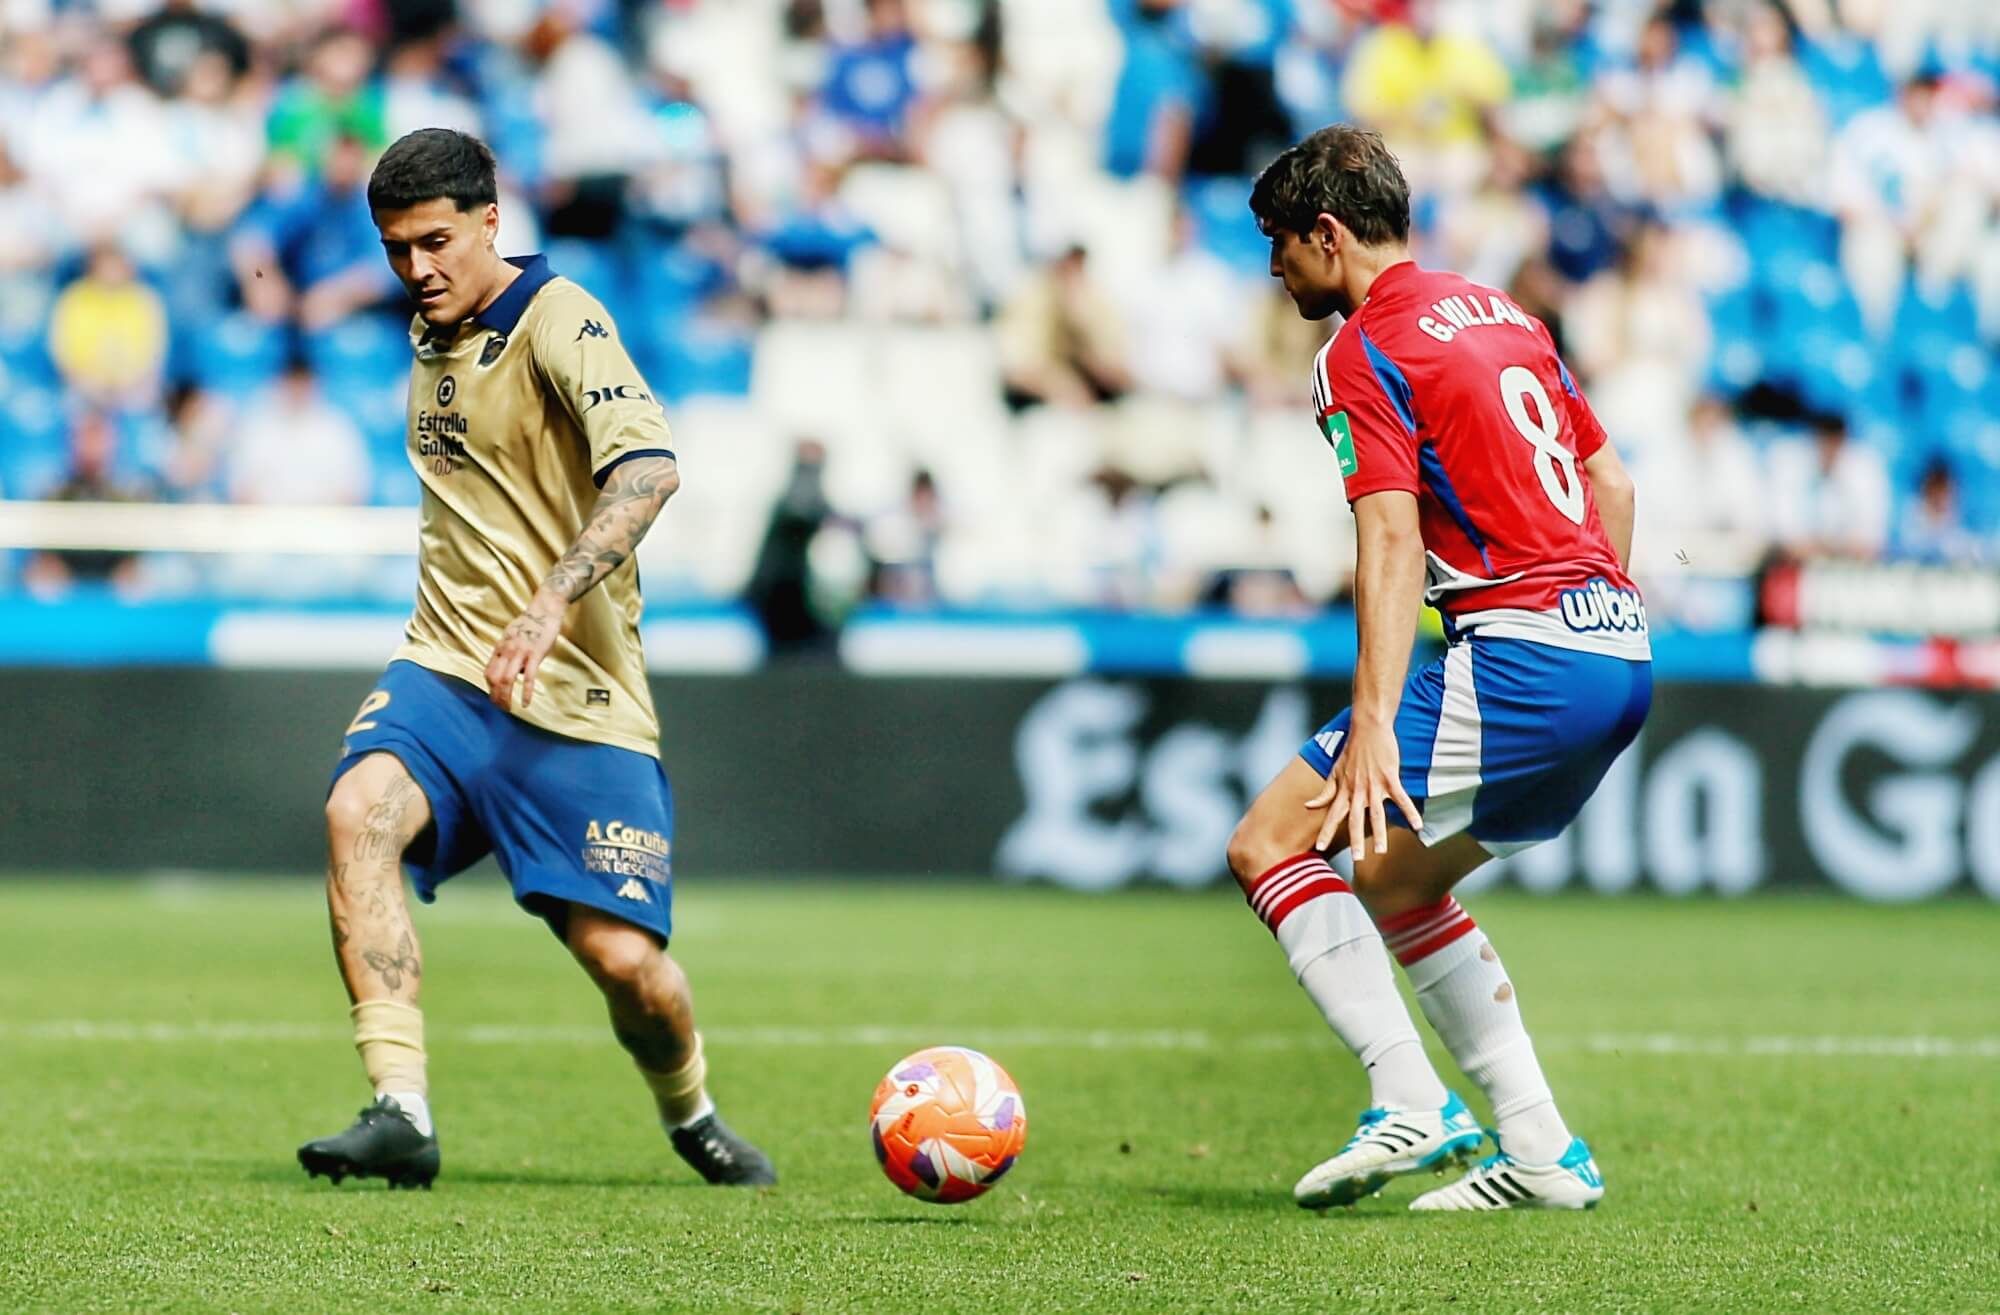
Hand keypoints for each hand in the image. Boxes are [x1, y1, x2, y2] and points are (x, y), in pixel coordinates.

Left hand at [485, 591, 564, 709]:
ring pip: (507, 680)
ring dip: (505, 697)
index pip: (488, 672)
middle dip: (495, 696)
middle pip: (494, 679)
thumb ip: (508, 650)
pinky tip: (526, 703)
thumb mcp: (512, 635)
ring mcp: (520, 653)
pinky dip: (526, 692)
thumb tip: (511, 666)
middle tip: (500, 708)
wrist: (544, 609)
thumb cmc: (530, 623)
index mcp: (500, 647)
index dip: (489, 687)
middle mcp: (507, 651)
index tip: (495, 697)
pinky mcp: (535, 655)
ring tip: (508, 708)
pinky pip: (528, 677)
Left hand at [1304, 718, 1423, 855]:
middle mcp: (1358, 791)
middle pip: (1356, 820)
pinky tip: (1417, 826)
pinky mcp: (1390, 778)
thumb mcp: (1334, 771)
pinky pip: (1401, 799)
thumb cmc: (1351, 750)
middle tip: (1356, 859)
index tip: (1319, 847)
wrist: (1368, 729)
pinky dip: (1409, 812)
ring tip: (1381, 851)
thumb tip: (1309, 805)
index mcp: (1344, 791)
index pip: (1332, 815)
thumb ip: (1325, 792)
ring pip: (1377, 814)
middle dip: (1355, 840)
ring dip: (1380, 833)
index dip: (1326, 831)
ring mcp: (1375, 785)